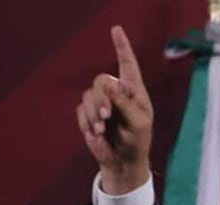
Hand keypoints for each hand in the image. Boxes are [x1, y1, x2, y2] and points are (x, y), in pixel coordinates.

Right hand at [76, 25, 153, 193]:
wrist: (123, 161)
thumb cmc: (137, 141)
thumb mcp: (138, 122)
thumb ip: (125, 102)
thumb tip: (110, 83)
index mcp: (133, 91)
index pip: (127, 64)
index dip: (122, 47)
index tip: (116, 29)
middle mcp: (116, 93)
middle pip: (101, 80)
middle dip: (101, 98)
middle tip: (107, 116)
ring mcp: (101, 103)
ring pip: (88, 95)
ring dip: (95, 113)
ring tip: (102, 129)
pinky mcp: (89, 115)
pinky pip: (81, 111)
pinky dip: (88, 122)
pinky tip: (97, 134)